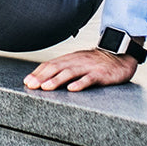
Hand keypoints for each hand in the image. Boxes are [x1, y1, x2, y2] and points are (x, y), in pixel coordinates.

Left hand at [22, 47, 138, 91]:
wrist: (120, 56)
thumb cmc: (96, 62)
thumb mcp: (78, 62)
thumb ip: (64, 68)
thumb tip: (45, 78)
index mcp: (70, 59)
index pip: (50, 64)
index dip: (38, 72)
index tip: (27, 81)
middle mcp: (77, 61)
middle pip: (57, 67)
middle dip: (42, 77)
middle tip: (31, 85)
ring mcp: (89, 67)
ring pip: (70, 72)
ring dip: (57, 80)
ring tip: (46, 87)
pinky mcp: (101, 74)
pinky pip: (90, 78)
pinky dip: (80, 83)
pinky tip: (72, 89)